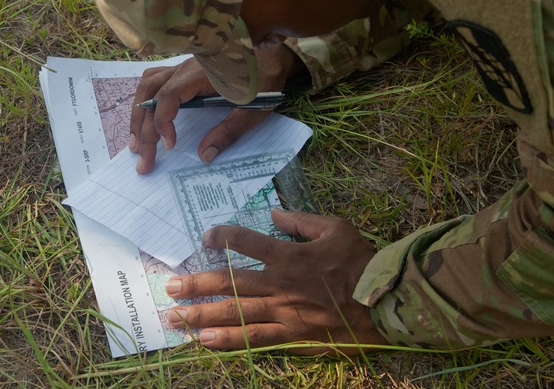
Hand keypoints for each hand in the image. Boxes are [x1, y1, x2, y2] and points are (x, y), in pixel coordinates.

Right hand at [128, 46, 304, 173]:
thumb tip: (204, 155)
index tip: (169, 146)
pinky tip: (145, 118)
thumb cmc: (265, 79)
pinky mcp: (185, 71)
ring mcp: (183, 67)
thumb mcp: (252, 110)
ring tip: (136, 142)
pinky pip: (155, 81)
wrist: (273, 53)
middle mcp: (186, 67)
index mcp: (201, 74)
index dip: (162, 123)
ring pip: (148, 85)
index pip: (168, 97)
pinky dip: (146, 101)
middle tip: (142, 159)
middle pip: (150, 93)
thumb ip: (228, 132)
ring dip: (138, 113)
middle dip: (142, 128)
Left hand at [164, 209, 385, 354]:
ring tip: (175, 317)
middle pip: (228, 283)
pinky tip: (205, 341)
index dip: (222, 237)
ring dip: (201, 315)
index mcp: (288, 255)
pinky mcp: (291, 336)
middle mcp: (278, 284)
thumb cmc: (360, 262)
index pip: (245, 242)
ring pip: (234, 314)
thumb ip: (300, 220)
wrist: (384, 303)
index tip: (205, 237)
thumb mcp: (334, 228)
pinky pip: (255, 339)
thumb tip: (273, 212)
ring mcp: (283, 312)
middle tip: (169, 285)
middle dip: (195, 284)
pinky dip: (228, 340)